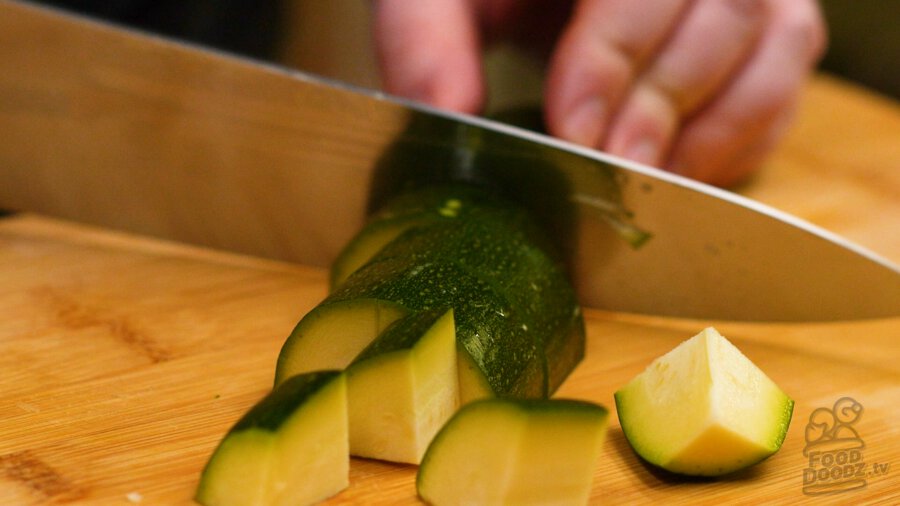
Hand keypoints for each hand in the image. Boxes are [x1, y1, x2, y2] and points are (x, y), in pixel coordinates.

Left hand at [371, 0, 826, 186]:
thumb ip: (426, 40)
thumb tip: (448, 111)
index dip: (614, 57)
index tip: (574, 132)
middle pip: (724, 14)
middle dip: (661, 107)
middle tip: (612, 175)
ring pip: (774, 51)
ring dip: (710, 132)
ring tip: (644, 182)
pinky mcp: (771, 24)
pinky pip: (784, 87)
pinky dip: (738, 141)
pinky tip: (678, 170)